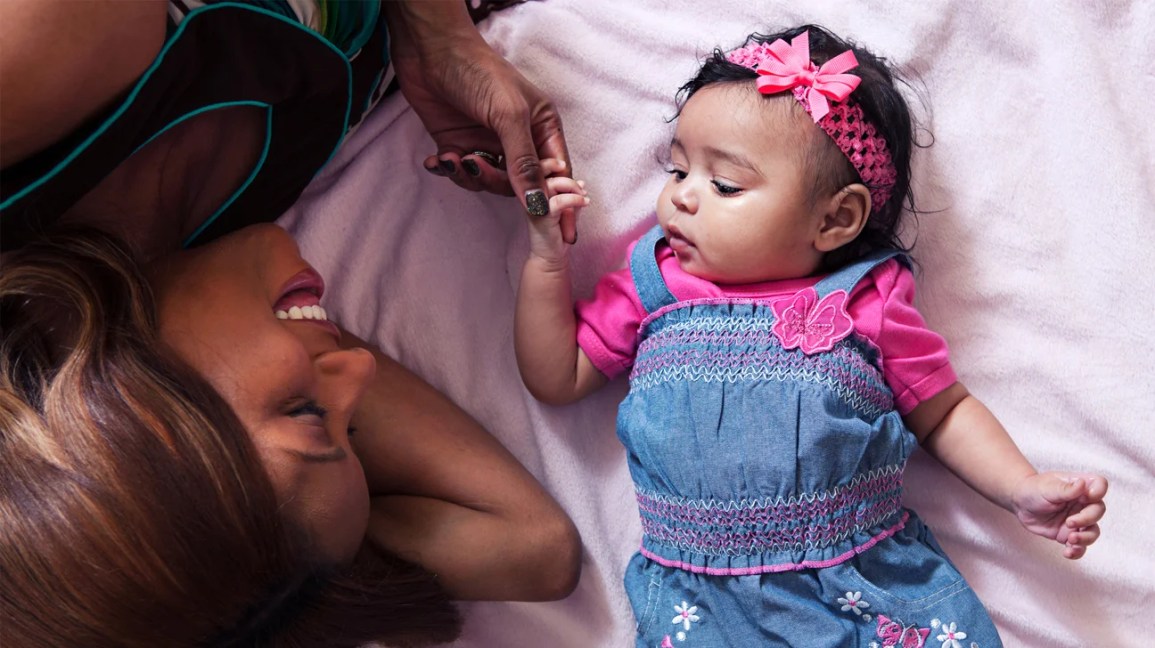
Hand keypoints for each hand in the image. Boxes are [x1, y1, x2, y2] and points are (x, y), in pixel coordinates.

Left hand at [385, 2, 575, 241]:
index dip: (561, 204)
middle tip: (476, 165)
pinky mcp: (461, 144)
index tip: (565, 236)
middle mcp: (519, 139)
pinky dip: (449, 170)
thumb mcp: (508, 116)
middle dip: (498, 182)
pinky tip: (437, 159)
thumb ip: (523, 163)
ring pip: (490, 183)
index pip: (557, 175)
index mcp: (542, 128)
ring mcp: (489, 143)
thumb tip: (538, 204)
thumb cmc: (478, 71)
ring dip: (470, 176)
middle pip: (520, 185)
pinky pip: (462, 174)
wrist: (430, 49)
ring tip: (453, 157)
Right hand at [525, 158, 587, 262]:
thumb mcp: (566, 208)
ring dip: (572, 187)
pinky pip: (560, 201)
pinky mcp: (543, 217)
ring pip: (552, 184)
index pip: (536, 168)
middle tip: (580, 187)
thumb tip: (580, 181)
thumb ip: (570, 194)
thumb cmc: (557, 231)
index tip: (563, 166)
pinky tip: (584, 202)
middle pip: (545, 173)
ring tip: (582, 196)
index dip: (550, 163)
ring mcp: (534, 206)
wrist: (551, 255)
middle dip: (566, 177)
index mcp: (531, 191)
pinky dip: (575, 199)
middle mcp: (529, 196)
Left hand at [1010, 472, 1106, 558]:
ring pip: (1093, 532)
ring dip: (1085, 538)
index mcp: (1080, 486)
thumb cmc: (1033, 489)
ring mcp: (1078, 520)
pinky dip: (1077, 551)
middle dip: (1087, 519)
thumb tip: (1082, 484)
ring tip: (1071, 539)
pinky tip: (1068, 552)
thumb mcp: (1047, 488)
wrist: (1019, 503)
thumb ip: (1066, 489)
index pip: (1099, 485)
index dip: (1098, 492)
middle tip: (1069, 523)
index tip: (1086, 498)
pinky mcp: (1069, 534)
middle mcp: (1083, 504)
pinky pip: (1080, 546)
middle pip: (1098, 511)